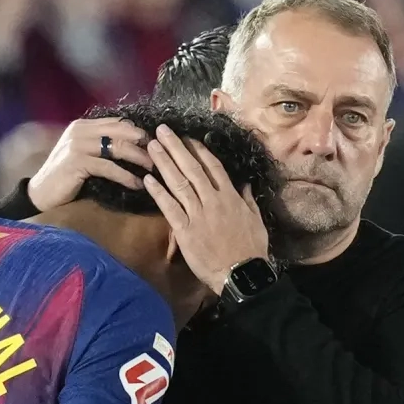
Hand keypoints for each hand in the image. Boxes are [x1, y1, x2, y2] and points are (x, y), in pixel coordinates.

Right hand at [28, 118, 152, 211]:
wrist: (40, 193)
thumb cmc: (65, 177)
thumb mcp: (83, 155)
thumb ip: (101, 145)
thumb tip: (131, 145)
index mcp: (83, 126)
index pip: (117, 123)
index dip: (138, 132)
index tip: (156, 144)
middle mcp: (80, 131)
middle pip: (121, 132)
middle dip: (143, 143)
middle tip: (160, 155)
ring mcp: (78, 145)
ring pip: (117, 147)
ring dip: (139, 158)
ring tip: (153, 169)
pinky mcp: (77, 162)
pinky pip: (109, 167)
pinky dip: (126, 176)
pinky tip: (138, 184)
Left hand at [143, 125, 268, 294]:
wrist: (241, 273)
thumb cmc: (251, 248)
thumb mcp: (256, 220)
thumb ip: (248, 200)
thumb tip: (245, 184)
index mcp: (230, 196)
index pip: (212, 167)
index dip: (198, 150)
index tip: (187, 137)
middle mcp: (213, 200)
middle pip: (191, 168)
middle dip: (175, 147)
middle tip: (161, 131)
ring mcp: (198, 214)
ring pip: (178, 183)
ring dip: (164, 163)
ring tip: (151, 146)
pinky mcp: (185, 230)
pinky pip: (169, 208)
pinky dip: (158, 192)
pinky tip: (147, 179)